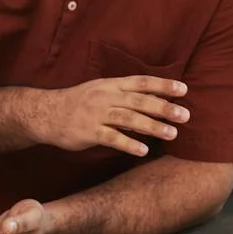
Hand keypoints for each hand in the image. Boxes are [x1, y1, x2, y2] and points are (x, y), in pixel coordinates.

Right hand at [32, 75, 189, 157]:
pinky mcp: (89, 132)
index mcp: (111, 85)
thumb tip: (157, 97)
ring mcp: (96, 114)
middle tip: (185, 115)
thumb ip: (126, 94)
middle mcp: (106, 97)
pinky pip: (111, 138)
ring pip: (128, 119)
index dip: (162, 85)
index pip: (141, 82)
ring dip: (152, 126)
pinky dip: (128, 144)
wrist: (46, 113)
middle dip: (163, 107)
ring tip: (171, 134)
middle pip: (139, 101)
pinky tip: (143, 151)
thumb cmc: (79, 102)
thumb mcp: (101, 90)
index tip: (183, 89)